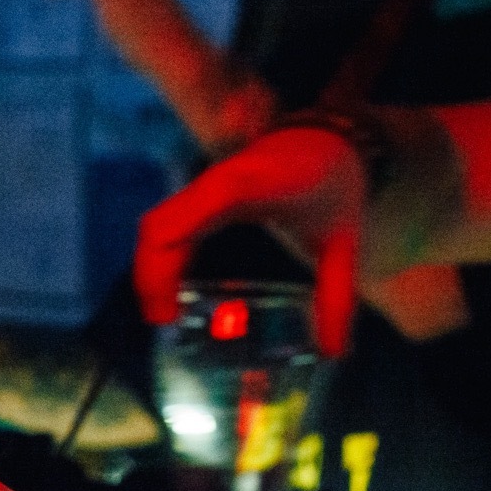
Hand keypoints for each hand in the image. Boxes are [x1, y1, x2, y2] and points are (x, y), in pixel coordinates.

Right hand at [135, 127, 364, 355]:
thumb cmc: (334, 185)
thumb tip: (334, 353)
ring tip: (163, 312)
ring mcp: (204, 186)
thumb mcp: (342, 242)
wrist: (329, 137)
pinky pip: (166, 223)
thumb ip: (337, 297)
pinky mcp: (202, 193)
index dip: (162, 270)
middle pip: (157, 229)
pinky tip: (171, 288)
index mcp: (247, 190)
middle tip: (163, 323)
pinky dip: (160, 256)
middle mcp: (216, 184)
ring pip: (154, 225)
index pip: (185, 221)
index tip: (168, 316)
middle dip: (148, 278)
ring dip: (149, 268)